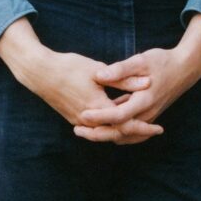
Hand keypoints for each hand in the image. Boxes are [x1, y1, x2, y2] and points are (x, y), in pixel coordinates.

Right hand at [0, 17, 161, 141]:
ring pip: (107, 131)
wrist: (40, 72)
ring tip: (142, 124)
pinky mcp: (74, 117)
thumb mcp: (100, 70)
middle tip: (154, 130)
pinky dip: (110, 124)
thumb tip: (148, 82)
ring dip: (124, 129)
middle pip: (117, 134)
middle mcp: (88, 119)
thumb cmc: (70, 67)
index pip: (126, 125)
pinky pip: (97, 127)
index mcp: (97, 108)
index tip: (159, 128)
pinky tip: (120, 113)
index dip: (144, 128)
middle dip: (137, 133)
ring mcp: (79, 120)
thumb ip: (124, 79)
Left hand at [74, 13, 200, 144]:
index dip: (100, 117)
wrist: (185, 69)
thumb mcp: (141, 60)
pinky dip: (116, 132)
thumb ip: (120, 70)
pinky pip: (130, 131)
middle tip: (76, 129)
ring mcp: (148, 117)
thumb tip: (99, 75)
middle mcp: (147, 114)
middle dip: (97, 134)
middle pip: (119, 132)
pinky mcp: (148, 116)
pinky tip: (101, 126)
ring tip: (84, 130)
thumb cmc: (163, 62)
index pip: (119, 115)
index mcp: (145, 100)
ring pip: (124, 135)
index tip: (82, 114)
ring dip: (105, 135)